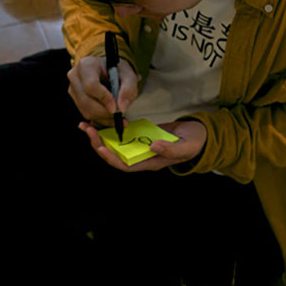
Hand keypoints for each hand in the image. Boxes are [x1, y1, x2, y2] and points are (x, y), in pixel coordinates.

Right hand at [67, 55, 138, 126]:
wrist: (108, 71)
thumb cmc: (118, 71)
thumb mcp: (129, 76)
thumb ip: (128, 90)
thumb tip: (122, 108)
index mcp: (87, 65)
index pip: (91, 85)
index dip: (103, 98)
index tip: (115, 107)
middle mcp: (75, 76)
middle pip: (86, 101)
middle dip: (104, 111)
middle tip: (118, 114)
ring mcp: (73, 89)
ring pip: (85, 110)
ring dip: (103, 117)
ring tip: (116, 114)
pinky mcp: (75, 99)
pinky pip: (86, 113)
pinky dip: (99, 118)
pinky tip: (109, 114)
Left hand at [79, 119, 206, 171]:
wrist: (199, 134)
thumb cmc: (194, 143)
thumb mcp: (186, 146)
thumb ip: (170, 149)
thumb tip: (152, 147)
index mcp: (150, 162)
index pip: (126, 165)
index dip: (112, 158)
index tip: (101, 147)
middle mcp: (141, 156)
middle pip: (115, 155)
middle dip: (99, 144)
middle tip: (86, 129)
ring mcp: (140, 146)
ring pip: (115, 144)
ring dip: (100, 136)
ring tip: (86, 125)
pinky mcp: (141, 135)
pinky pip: (122, 135)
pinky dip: (110, 128)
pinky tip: (101, 120)